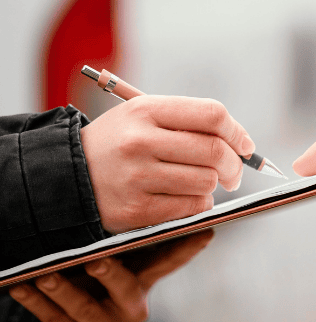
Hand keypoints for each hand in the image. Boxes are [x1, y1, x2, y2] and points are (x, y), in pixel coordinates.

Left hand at [8, 231, 213, 321]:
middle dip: (110, 273)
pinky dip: (37, 305)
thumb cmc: (95, 294)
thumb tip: (102, 214)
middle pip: (125, 288)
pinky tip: (22, 290)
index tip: (206, 231)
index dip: (187, 248)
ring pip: (85, 309)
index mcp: (144, 284)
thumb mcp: (111, 274)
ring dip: (61, 291)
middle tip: (96, 261)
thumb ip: (116, 251)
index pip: (169, 262)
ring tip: (43, 276)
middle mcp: (134, 308)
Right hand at [81, 96, 254, 232]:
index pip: (212, 114)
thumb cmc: (117, 144)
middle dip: (235, 165)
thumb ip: (188, 123)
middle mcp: (140, 141)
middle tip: (234, 173)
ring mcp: (137, 177)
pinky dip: (198, 205)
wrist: (64, 177)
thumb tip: (241, 143)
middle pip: (214, 151)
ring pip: (206, 182)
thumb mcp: (142, 117)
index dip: (237, 132)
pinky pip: (190, 208)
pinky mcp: (136, 210)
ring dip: (213, 186)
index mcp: (146, 111)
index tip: (245, 146)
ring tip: (199, 183)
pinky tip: (185, 198)